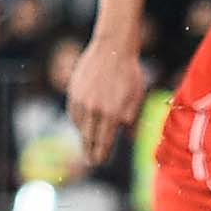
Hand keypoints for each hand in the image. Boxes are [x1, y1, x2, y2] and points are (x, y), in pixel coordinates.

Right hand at [67, 38, 152, 168]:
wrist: (112, 49)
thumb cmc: (129, 73)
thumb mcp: (137, 97)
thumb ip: (131, 119)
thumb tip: (128, 138)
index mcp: (113, 113)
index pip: (104, 141)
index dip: (102, 154)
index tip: (99, 162)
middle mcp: (94, 110)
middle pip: (89, 138)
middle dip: (90, 151)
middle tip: (91, 161)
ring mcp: (81, 101)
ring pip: (80, 126)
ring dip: (84, 136)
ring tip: (88, 144)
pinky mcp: (73, 92)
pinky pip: (73, 113)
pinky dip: (77, 121)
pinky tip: (82, 125)